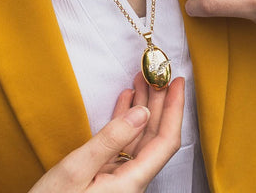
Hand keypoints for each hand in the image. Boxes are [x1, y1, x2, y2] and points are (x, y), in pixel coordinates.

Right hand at [28, 75, 184, 192]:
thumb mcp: (77, 170)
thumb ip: (110, 140)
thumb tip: (141, 113)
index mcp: (132, 181)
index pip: (165, 140)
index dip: (175, 109)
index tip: (178, 83)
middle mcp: (132, 178)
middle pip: (154, 134)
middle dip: (158, 101)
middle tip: (158, 74)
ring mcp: (120, 174)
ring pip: (139, 134)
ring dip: (142, 105)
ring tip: (142, 79)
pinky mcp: (107, 172)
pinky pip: (123, 140)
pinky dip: (124, 117)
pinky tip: (126, 99)